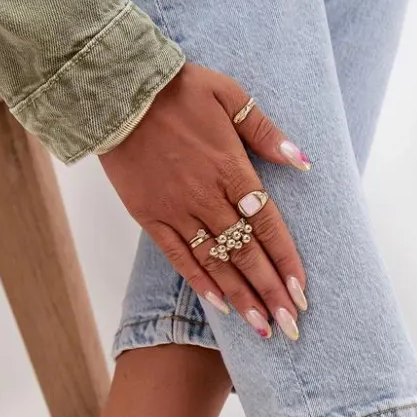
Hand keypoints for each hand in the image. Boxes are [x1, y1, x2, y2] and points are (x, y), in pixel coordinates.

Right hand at [100, 62, 309, 338]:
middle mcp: (206, 196)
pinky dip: (201, 283)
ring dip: (241, 297)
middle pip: (246, 253)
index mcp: (231, 168)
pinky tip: (221, 306)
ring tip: (262, 328)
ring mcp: (176, 210)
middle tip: (291, 325)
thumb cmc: (177, 89)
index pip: (267, 225)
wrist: (114, 91)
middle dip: (270, 292)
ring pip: (216, 263)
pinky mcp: (149, 217)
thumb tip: (302, 161)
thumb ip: (265, 132)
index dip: (286, 261)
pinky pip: (179, 257)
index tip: (302, 292)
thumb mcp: (229, 95)